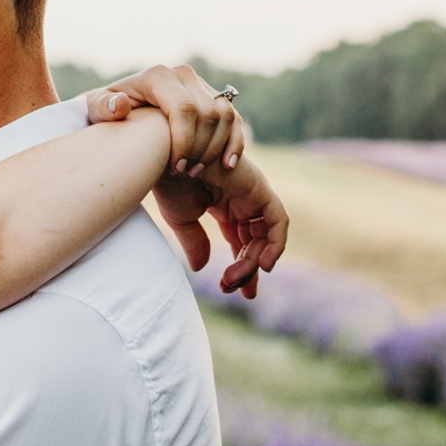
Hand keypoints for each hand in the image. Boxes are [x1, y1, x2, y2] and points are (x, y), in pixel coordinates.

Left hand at [84, 65, 245, 176]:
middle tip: (183, 173)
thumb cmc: (108, 114)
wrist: (125, 111)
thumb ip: (102, 108)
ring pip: (224, 116)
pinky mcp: (215, 99)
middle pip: (207, 114)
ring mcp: (202, 86)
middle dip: (199, 149)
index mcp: (158, 76)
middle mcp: (183, 75)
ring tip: (194, 171)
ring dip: (214, 149)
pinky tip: (227, 164)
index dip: (184, 141)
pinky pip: (235, 120)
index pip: (184, 108)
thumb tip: (121, 105)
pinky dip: (235, 143)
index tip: (175, 168)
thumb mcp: (97, 111)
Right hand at [153, 155, 288, 297]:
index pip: (241, 241)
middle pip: (255, 242)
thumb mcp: (182, 220)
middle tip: (232, 290)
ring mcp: (252, 193)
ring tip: (234, 280)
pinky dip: (276, 243)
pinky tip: (263, 264)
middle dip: (247, 269)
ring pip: (265, 237)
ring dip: (254, 262)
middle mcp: (241, 200)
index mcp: (223, 205)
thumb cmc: (169, 181)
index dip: (241, 267)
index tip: (232, 290)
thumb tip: (202, 268)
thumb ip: (195, 243)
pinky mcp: (259, 188)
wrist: (166, 156)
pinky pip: (278, 220)